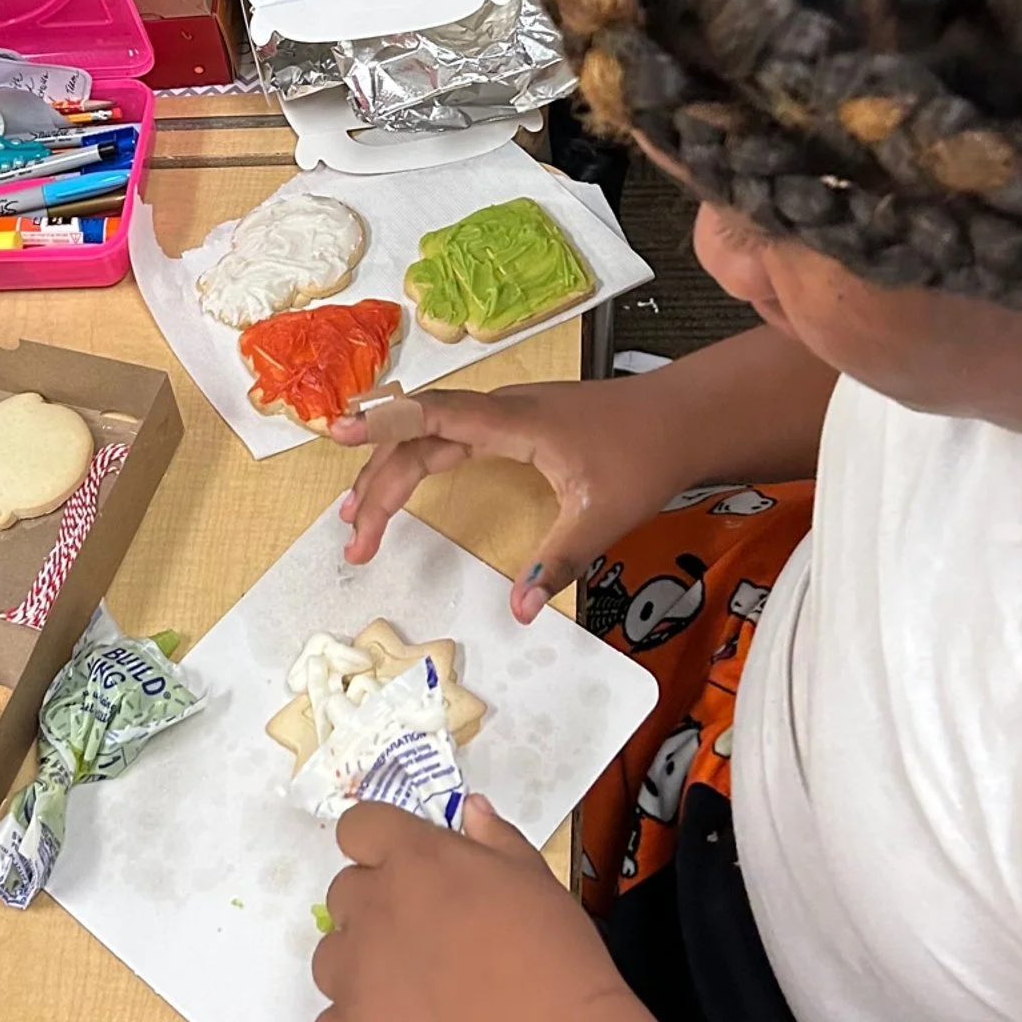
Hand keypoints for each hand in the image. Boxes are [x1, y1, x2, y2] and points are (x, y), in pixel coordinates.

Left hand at [313, 798, 625, 1021]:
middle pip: (344, 894)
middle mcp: (373, 906)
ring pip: (331, 959)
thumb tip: (470, 810)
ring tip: (419, 1000)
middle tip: (429, 944)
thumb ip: (495, 839)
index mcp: (416, 859)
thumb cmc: (558, 961)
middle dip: (376, 911)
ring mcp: (354, 974)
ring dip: (363, 971)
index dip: (379, 847)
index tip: (406, 871)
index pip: (359, 827)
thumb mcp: (537, 881)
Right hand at [332, 378, 687, 619]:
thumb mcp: (605, 514)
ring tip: (355, 521)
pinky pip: (446, 438)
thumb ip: (560, 558)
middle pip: (419, 435)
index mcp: (514, 423)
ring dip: (390, 473)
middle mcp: (500, 412)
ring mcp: (504, 416)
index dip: (384, 423)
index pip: (435, 417)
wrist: (683, 419)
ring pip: (429, 436)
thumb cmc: (644, 457)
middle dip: (378, 482)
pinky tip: (398, 489)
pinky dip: (414, 463)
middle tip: (353, 539)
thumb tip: (519, 609)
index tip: (338, 432)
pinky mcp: (512, 426)